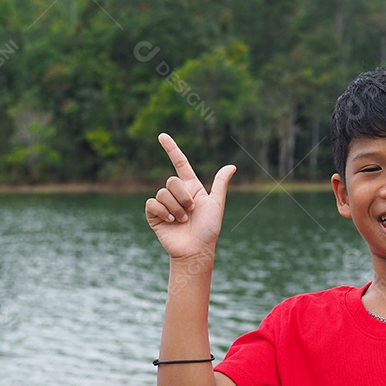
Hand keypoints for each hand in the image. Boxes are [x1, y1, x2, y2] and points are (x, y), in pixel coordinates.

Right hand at [145, 134, 235, 258]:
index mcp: (191, 187)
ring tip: (183, 221)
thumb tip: (232, 166)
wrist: (196, 249)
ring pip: (163, 192)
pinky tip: (171, 222)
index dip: (171, 149)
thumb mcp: (216, 203)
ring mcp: (164, 204)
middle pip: (172, 181)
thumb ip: (220, 184)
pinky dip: (164, 212)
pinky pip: (153, 203)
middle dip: (183, 197)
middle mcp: (176, 193)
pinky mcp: (154, 214)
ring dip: (176, 208)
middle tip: (191, 212)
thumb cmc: (208, 229)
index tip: (162, 136)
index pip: (180, 163)